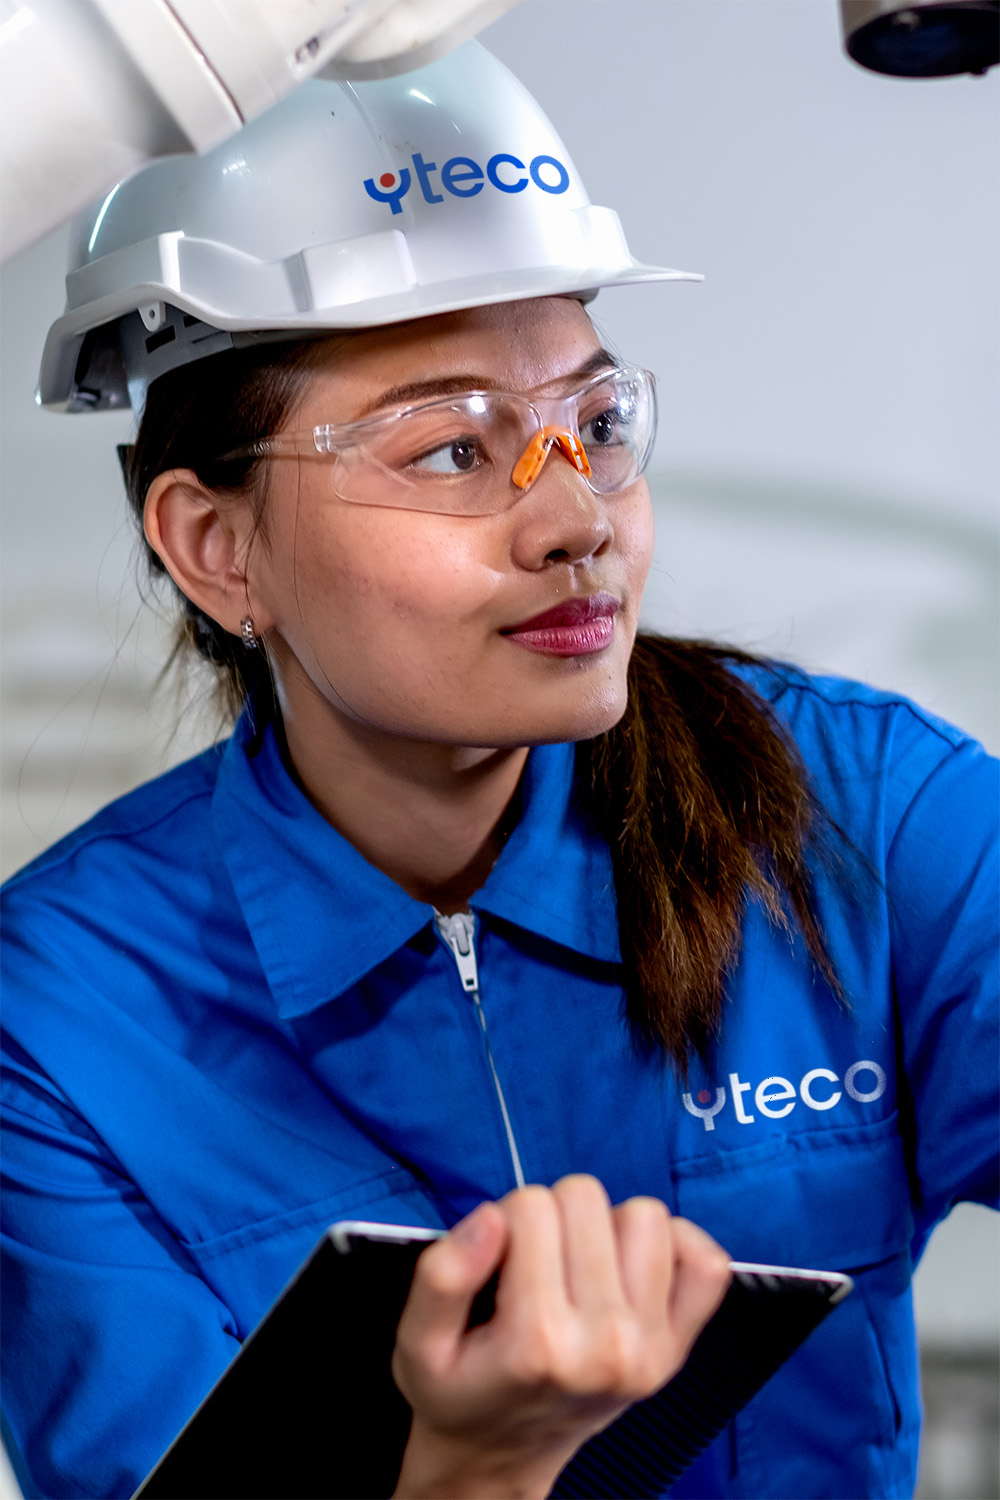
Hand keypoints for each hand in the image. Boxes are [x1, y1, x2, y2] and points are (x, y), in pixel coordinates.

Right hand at [391, 1175, 730, 1499]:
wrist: (496, 1457)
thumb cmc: (460, 1392)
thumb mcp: (416, 1342)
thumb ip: (440, 1275)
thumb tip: (489, 1217)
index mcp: (539, 1340)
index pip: (530, 1207)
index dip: (504, 1219)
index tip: (496, 1261)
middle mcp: (606, 1344)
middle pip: (586, 1199)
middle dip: (551, 1217)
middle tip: (531, 1267)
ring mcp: (651, 1346)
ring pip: (644, 1215)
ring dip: (605, 1228)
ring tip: (576, 1267)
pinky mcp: (677, 1347)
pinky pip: (705, 1261)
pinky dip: (671, 1248)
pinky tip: (628, 1267)